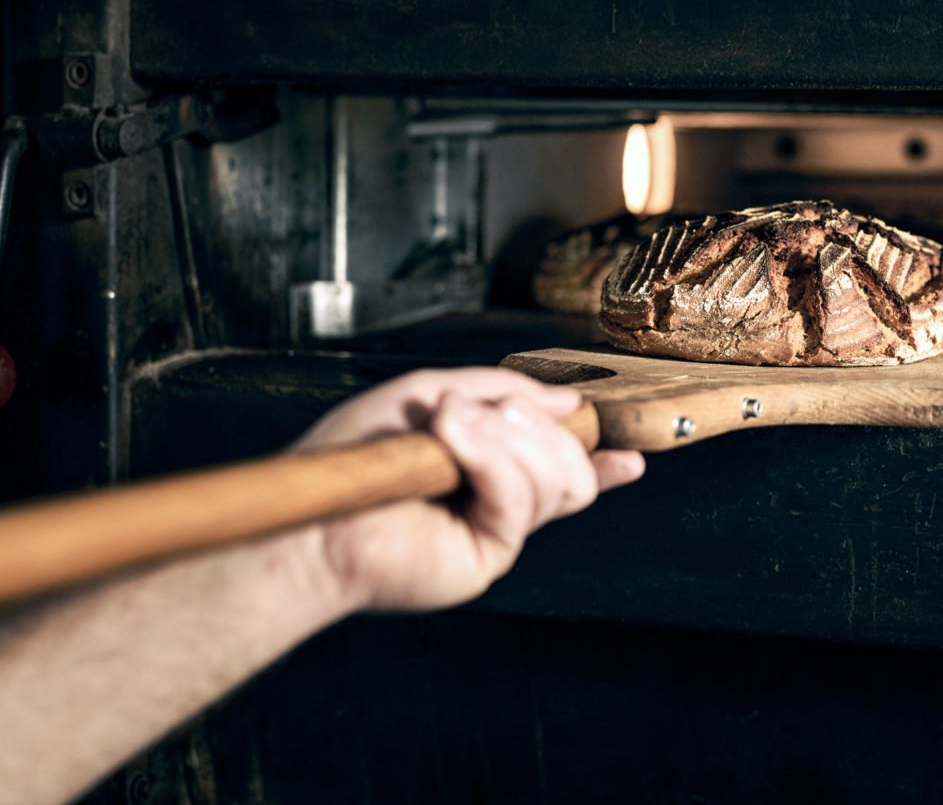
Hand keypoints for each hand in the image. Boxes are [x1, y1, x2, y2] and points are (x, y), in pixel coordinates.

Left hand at [290, 368, 643, 612]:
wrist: (314, 514)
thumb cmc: (356, 457)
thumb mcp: (431, 392)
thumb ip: (501, 389)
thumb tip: (570, 401)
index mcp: (487, 469)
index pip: (560, 467)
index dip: (599, 461)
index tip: (628, 453)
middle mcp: (498, 502)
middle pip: (573, 466)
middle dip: (535, 425)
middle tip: (477, 410)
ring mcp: (497, 530)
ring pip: (562, 479)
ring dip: (509, 437)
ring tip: (452, 426)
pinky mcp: (489, 554)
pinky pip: (522, 497)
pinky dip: (490, 459)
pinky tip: (454, 445)